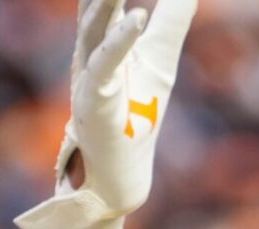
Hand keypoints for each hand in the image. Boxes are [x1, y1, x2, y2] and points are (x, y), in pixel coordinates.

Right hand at [15, 0, 196, 228]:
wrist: (119, 181)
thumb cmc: (137, 117)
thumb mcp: (159, 58)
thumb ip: (171, 18)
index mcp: (101, 40)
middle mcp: (89, 54)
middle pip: (95, 4)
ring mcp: (87, 78)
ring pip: (94, 27)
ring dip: (106, 0)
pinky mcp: (94, 105)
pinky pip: (104, 66)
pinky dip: (120, 41)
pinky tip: (137, 18)